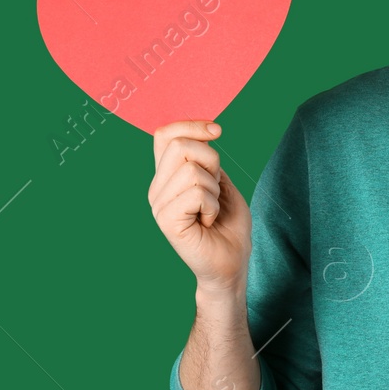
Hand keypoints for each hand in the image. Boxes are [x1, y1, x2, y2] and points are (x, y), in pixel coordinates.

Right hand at [148, 120, 250, 294]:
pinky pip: (196, 194)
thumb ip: (207, 159)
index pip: (164, 134)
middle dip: (212, 161)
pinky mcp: (167, 221)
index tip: (217, 131)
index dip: (191, 125)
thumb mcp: (222, 183)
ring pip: (192, 170)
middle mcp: (158, 188)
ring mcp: (159, 205)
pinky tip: (208, 222)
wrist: (231, 264)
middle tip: (216, 189)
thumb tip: (204, 132)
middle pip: (180, 145)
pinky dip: (213, 206)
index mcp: (167, 176)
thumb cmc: (229, 226)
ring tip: (211, 210)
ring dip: (214, 189)